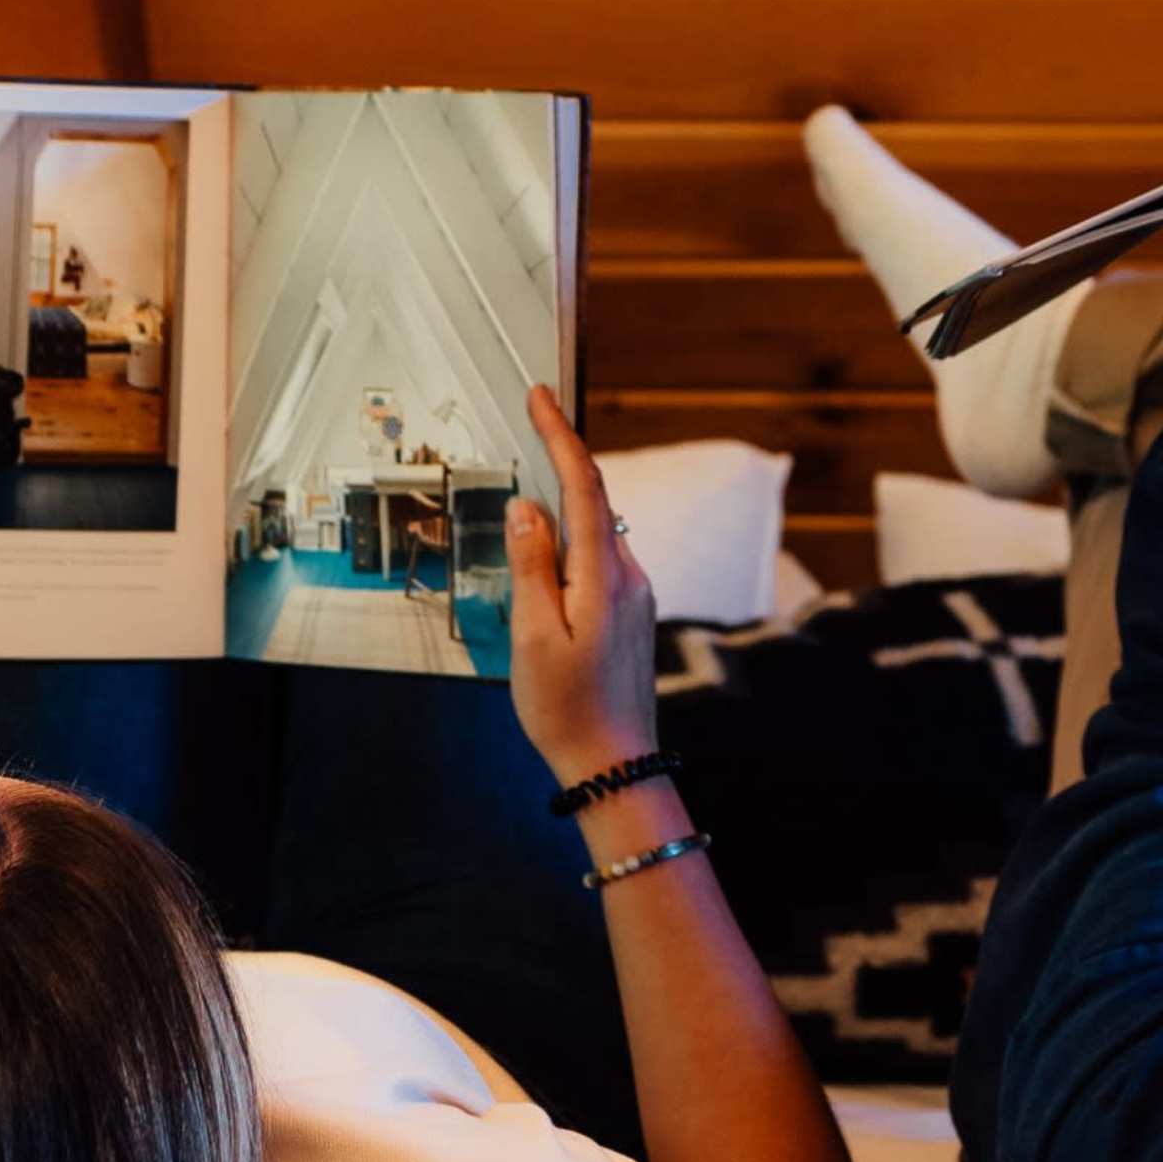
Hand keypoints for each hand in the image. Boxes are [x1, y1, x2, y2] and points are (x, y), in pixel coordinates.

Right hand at [505, 387, 659, 786]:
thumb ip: (531, 565)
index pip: (584, 485)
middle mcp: (628, 576)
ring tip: (527, 495)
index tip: (540, 397)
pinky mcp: (631, 613)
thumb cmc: (567, 709)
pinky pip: (599, 559)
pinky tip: (548, 557)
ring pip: (596, 531)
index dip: (561, 435)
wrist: (614, 765)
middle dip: (561, 459)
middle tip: (530, 421)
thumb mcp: (532, 635)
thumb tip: (528, 507)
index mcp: (603, 575)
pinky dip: (572, 542)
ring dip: (564, 506)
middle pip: (594, 500)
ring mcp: (635, 594)